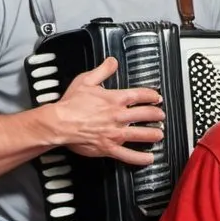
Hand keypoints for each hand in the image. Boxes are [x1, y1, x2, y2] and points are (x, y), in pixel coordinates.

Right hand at [49, 57, 165, 165]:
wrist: (59, 123)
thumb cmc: (70, 104)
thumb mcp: (86, 80)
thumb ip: (102, 71)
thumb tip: (112, 62)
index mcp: (115, 100)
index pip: (140, 95)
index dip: (152, 96)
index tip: (156, 97)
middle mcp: (118, 116)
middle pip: (146, 114)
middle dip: (156, 115)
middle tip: (161, 115)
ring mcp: (115, 133)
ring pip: (141, 135)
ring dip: (153, 134)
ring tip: (159, 134)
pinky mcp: (108, 147)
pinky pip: (128, 155)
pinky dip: (140, 158)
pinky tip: (148, 158)